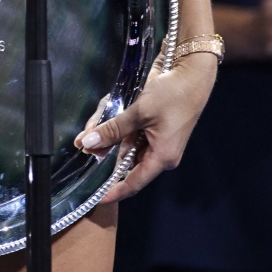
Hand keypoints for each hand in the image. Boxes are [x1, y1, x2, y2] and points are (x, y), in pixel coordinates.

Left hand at [73, 48, 215, 202]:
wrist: (189, 72)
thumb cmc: (172, 96)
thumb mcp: (140, 113)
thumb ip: (114, 130)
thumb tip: (88, 143)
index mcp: (162, 157)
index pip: (134, 182)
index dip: (115, 191)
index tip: (97, 199)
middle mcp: (160, 153)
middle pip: (126, 161)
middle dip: (104, 154)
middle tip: (82, 144)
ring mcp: (157, 140)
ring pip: (127, 146)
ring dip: (109, 139)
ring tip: (88, 131)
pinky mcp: (153, 126)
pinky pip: (131, 134)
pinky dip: (117, 130)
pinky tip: (102, 123)